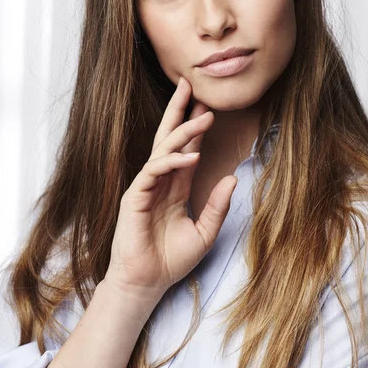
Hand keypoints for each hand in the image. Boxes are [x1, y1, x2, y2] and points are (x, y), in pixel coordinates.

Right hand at [104, 76, 237, 299]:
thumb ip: (218, 206)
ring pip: (163, 149)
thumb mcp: (205, 232)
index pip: (186, 148)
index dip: (195, 126)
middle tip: (190, 84)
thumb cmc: (171, 260)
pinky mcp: (135, 196)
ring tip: (204, 116)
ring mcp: (147, 186)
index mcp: (176, 186)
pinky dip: (172, 161)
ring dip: (183, 131)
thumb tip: (232, 178)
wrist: (147, 283)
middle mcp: (161, 180)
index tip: (207, 104)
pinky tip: (190, 156)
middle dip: (179, 111)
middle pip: (169, 137)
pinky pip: (154, 170)